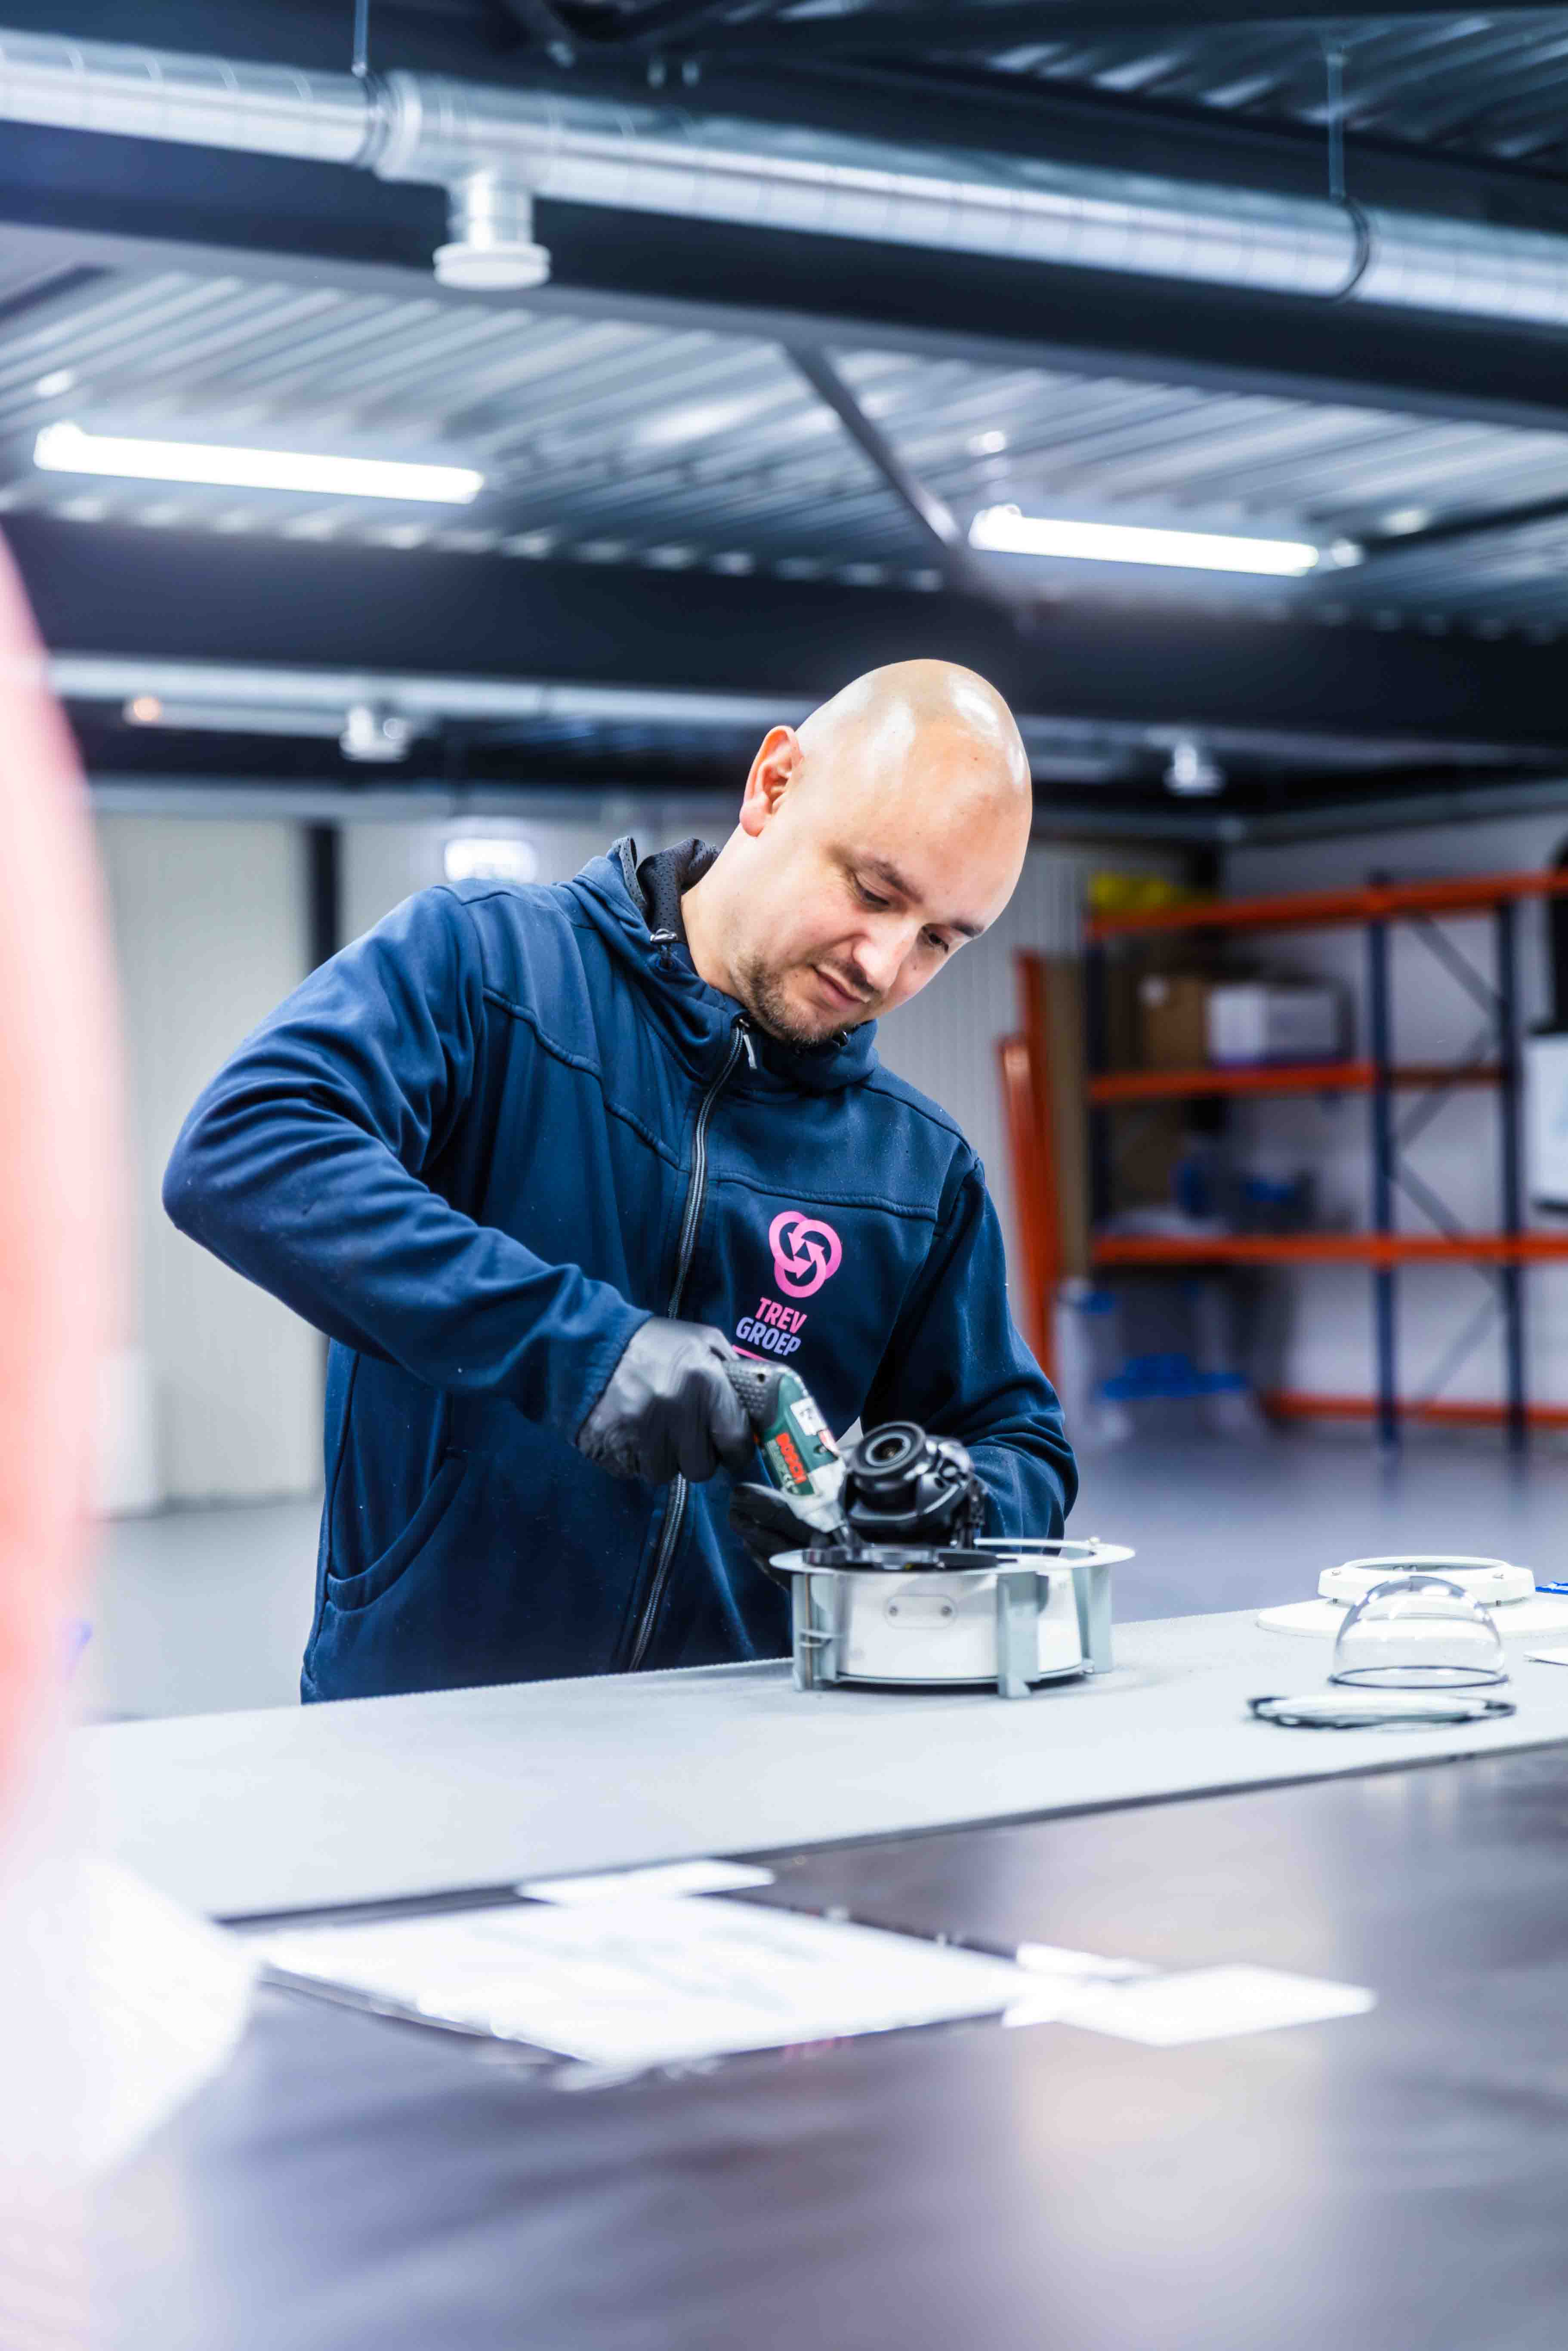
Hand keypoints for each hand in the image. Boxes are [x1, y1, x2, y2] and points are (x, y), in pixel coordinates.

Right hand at [576, 1319, 754, 1484]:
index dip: (736, 1450)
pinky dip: (634, 1458)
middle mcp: (676, 1411)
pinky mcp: (610, 1447)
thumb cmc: (654, 1343)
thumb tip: (755, 1407)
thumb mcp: (702, 1340)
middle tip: (685, 1434)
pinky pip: (632, 1472)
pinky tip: (629, 1431)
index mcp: (705, 1383)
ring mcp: (641, 1433)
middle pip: (701, 1469)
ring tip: (652, 1428)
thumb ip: (731, 1372)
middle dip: (696, 1455)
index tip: (728, 1445)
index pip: (737, 1443)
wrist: (590, 1341)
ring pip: (664, 1474)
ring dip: (662, 1457)